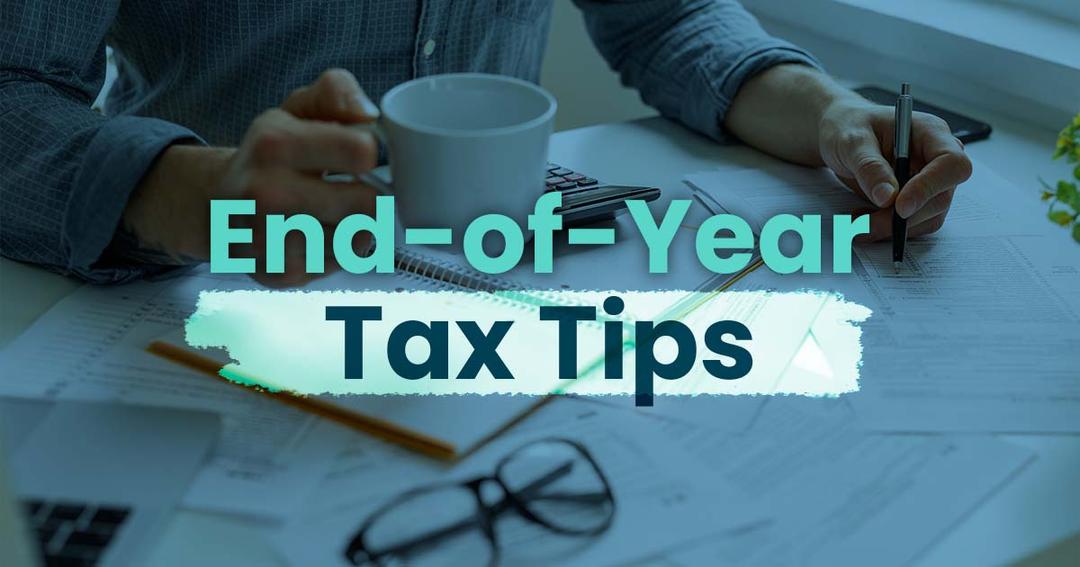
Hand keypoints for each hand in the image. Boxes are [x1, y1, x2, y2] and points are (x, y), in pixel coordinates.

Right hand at [125, 69, 379, 286]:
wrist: (217, 205)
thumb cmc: (269, 156)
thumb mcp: (295, 109)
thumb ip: (335, 92)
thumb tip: (368, 114)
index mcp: (275, 145)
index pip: (360, 152)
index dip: (372, 152)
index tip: (362, 154)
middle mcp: (267, 195)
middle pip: (368, 204)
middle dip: (367, 194)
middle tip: (350, 188)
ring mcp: (271, 240)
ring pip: (359, 239)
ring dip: (355, 226)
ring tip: (330, 211)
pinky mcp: (281, 273)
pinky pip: (341, 263)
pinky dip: (338, 250)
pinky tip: (318, 234)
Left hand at [818, 98, 972, 240]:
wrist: (840, 134)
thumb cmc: (849, 127)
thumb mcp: (852, 141)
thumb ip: (870, 167)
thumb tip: (888, 196)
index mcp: (931, 133)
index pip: (951, 164)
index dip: (930, 187)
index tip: (900, 206)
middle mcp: (936, 159)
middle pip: (940, 198)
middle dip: (903, 218)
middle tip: (865, 224)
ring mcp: (930, 182)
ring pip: (927, 218)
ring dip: (893, 228)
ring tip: (857, 221)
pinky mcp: (917, 201)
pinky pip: (913, 225)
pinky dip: (888, 230)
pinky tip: (864, 220)